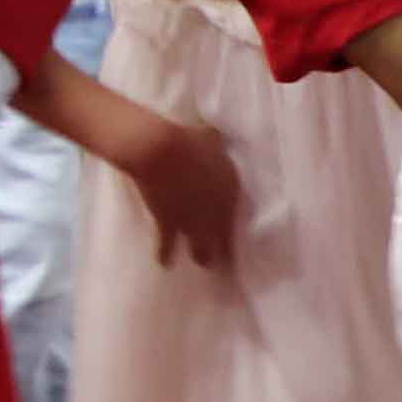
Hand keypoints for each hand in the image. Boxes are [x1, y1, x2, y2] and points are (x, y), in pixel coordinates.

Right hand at [115, 105, 249, 271]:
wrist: (160, 151)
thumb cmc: (188, 139)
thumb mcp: (212, 137)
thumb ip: (217, 144)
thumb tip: (218, 138)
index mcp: (231, 190)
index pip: (240, 217)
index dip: (240, 226)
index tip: (241, 234)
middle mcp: (216, 213)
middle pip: (224, 240)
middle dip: (225, 252)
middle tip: (226, 263)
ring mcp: (193, 222)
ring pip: (201, 250)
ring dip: (202, 257)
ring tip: (204, 264)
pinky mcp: (168, 224)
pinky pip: (167, 245)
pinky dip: (165, 255)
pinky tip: (165, 263)